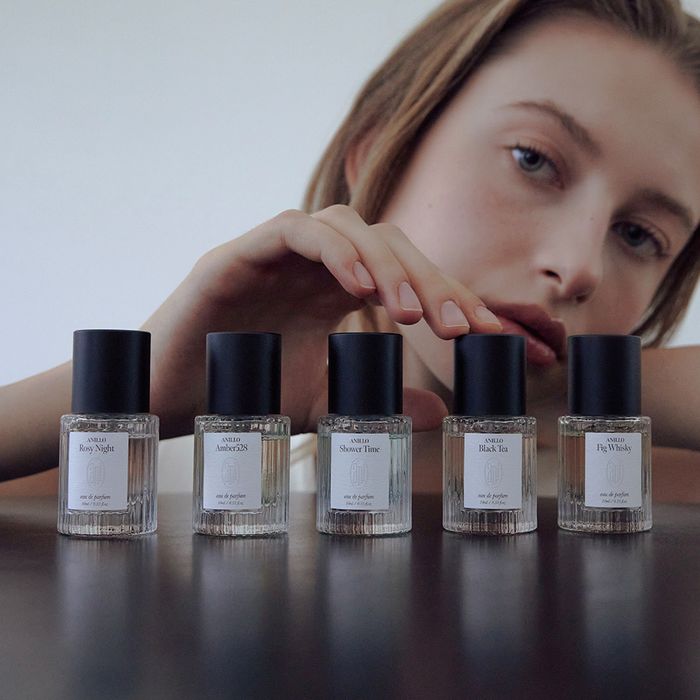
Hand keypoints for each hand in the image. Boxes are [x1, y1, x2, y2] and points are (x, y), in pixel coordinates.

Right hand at [143, 205, 501, 435]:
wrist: (172, 400)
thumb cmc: (244, 395)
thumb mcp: (324, 403)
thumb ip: (375, 401)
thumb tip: (438, 412)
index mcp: (338, 292)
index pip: (408, 279)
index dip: (452, 300)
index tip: (490, 336)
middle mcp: (316, 265)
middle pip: (389, 246)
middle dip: (431, 281)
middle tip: (461, 327)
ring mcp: (280, 255)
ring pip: (348, 227)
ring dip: (387, 265)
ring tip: (410, 314)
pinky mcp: (242, 253)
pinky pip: (295, 231)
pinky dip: (332, 250)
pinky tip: (357, 286)